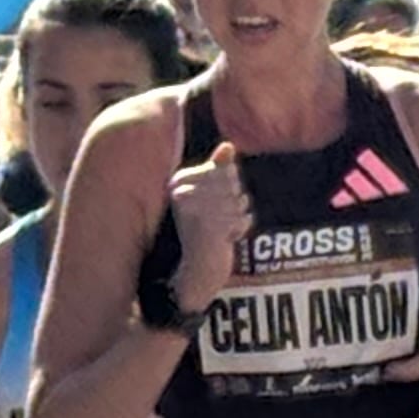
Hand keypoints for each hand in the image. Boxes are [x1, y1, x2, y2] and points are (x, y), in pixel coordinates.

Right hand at [166, 139, 249, 315]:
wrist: (192, 272)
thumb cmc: (200, 231)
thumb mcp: (205, 197)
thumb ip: (216, 169)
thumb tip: (228, 145)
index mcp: (177, 184)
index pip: (220, 169)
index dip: (228, 185)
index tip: (216, 204)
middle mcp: (182, 194)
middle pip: (231, 181)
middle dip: (234, 201)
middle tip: (221, 219)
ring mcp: (194, 212)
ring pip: (238, 199)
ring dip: (237, 215)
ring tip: (221, 229)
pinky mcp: (210, 229)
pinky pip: (241, 217)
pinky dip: (240, 228)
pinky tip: (227, 238)